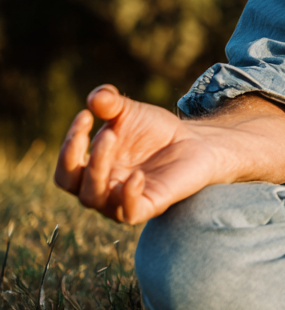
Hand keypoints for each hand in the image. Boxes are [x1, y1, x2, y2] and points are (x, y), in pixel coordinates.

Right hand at [54, 85, 284, 223]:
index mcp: (92, 170)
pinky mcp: (148, 206)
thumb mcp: (130, 111)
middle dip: (78, 157)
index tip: (85, 114)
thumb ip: (111, 103)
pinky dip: (127, 195)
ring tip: (113, 135)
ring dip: (98, 168)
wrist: (195, 142)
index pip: (66, 168)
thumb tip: (96, 97)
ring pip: (94, 199)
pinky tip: (137, 175)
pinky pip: (128, 212)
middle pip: (72, 184)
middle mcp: (103, 189)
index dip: (68, 145)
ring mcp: (123, 200)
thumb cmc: (156, 131)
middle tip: (104, 129)